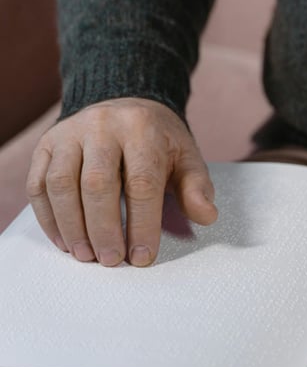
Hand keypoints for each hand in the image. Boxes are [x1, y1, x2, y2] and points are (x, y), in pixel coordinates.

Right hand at [26, 98, 217, 266]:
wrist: (127, 106)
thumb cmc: (159, 141)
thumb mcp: (186, 158)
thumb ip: (196, 188)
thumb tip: (207, 216)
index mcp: (143, 130)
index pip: (142, 183)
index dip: (142, 224)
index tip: (142, 256)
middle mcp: (103, 126)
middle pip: (97, 184)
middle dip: (104, 229)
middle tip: (111, 260)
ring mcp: (70, 133)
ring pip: (61, 184)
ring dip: (72, 226)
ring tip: (86, 255)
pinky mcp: (46, 144)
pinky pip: (39, 184)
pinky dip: (49, 217)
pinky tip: (65, 241)